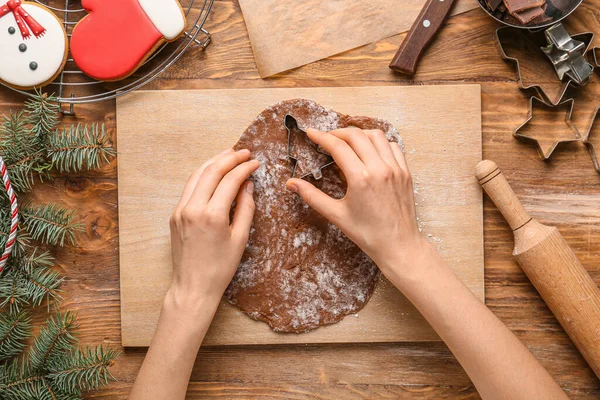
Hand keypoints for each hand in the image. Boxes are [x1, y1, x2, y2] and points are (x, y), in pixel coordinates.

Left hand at [168, 149, 258, 308]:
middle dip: (229, 158)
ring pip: (197, 175)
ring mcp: (180, 210)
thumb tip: (248, 185)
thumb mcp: (240, 238)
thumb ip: (246, 208)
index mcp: (212, 215)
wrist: (193, 286)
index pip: (229, 180)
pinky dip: (202, 175)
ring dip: (214, 162)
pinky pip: (189, 187)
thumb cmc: (220, 268)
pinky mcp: (175, 214)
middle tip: (245, 153)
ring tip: (229, 155)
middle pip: (211, 171)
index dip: (244, 168)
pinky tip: (213, 172)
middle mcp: (192, 209)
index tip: (255, 163)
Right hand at [286, 128, 424, 277]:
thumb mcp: (337, 215)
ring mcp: (395, 169)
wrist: (399, 245)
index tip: (311, 133)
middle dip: (338, 132)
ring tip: (347, 141)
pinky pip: (393, 147)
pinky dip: (379, 143)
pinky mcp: (405, 172)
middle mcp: (379, 168)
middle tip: (327, 138)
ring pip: (376, 136)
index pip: (338, 146)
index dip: (322, 137)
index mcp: (361, 178)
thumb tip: (292, 184)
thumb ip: (312, 196)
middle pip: (356, 135)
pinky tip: (370, 150)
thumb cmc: (368, 234)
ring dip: (359, 134)